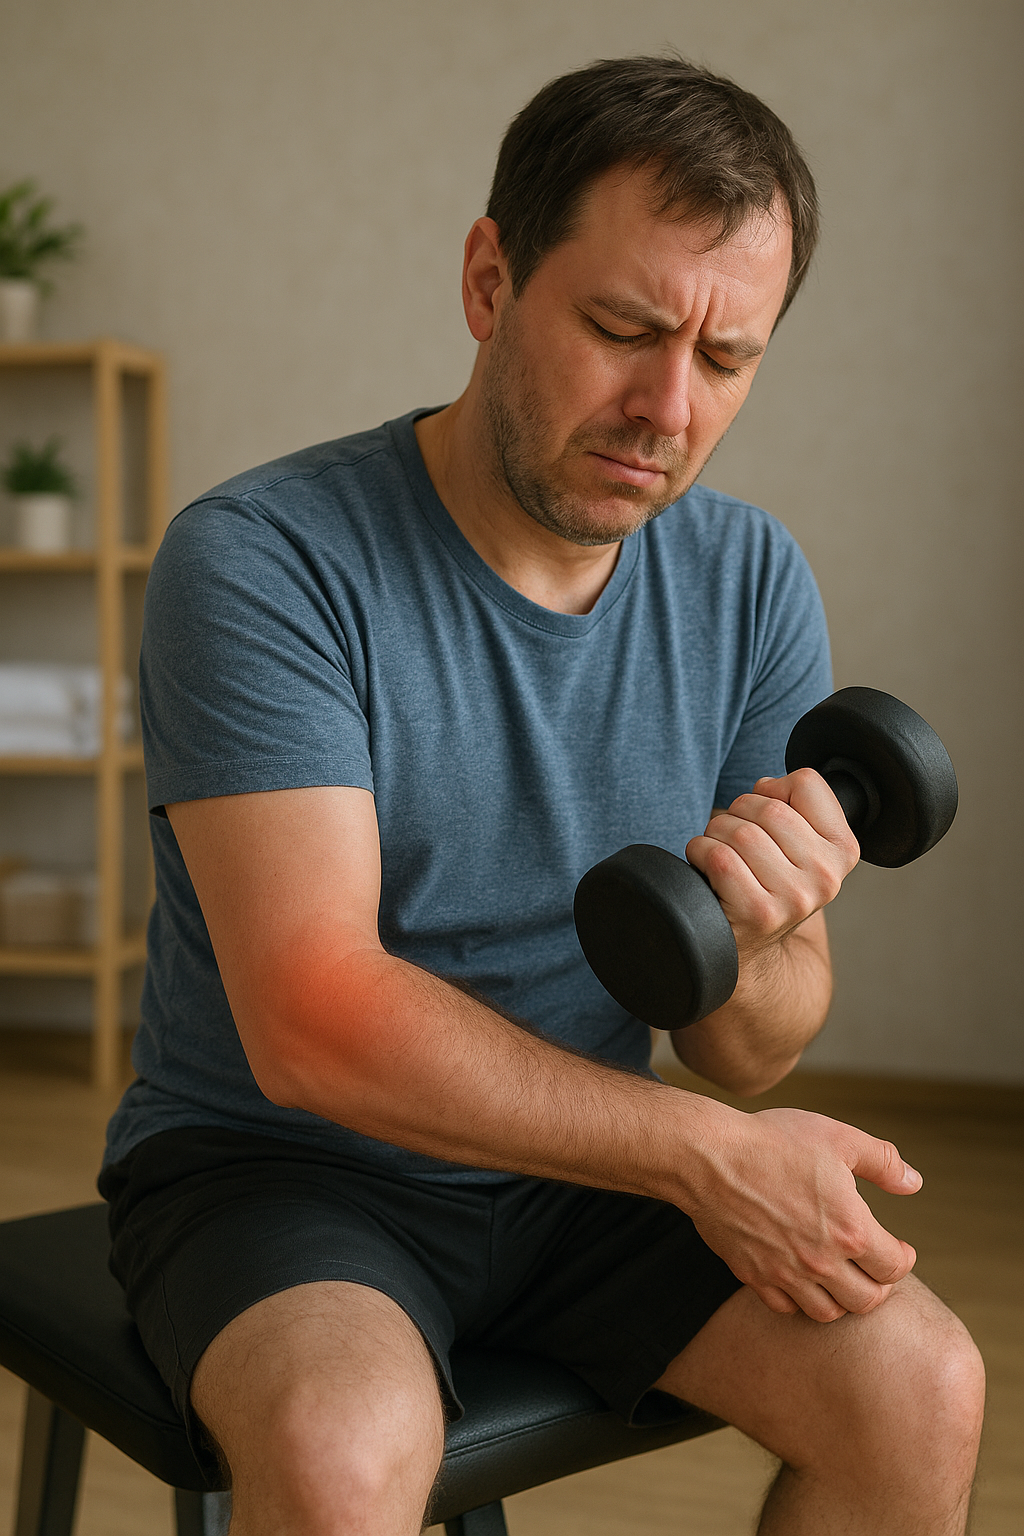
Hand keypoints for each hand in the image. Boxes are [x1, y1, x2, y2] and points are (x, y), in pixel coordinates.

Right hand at [684, 1104, 920, 1320]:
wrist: (709, 1155)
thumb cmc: (773, 1141)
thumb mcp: (838, 1138)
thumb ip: (883, 1162)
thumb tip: (914, 1183)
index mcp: (850, 1229)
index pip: (894, 1268)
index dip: (902, 1258)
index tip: (897, 1249)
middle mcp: (821, 1261)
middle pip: (867, 1301)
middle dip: (878, 1285)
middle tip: (872, 1267)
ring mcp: (785, 1273)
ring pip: (828, 1313)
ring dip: (841, 1299)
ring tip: (840, 1277)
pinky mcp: (753, 1275)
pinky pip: (785, 1307)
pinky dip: (798, 1300)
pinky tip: (800, 1277)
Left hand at [685, 769, 859, 962]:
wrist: (753, 949)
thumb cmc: (768, 886)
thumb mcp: (800, 847)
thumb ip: (796, 807)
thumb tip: (766, 787)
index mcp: (842, 851)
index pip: (808, 784)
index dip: (775, 789)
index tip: (766, 814)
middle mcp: (825, 876)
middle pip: (768, 807)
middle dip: (739, 811)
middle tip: (735, 836)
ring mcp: (794, 897)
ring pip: (740, 831)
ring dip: (717, 833)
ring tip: (722, 852)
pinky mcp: (757, 912)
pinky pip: (718, 857)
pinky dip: (701, 852)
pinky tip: (707, 866)